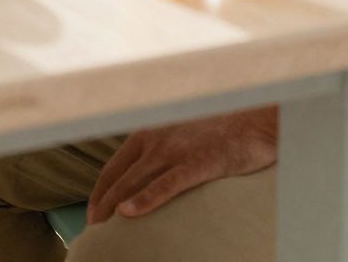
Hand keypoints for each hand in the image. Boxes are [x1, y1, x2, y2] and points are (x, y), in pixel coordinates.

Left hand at [86, 109, 277, 224]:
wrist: (254, 120)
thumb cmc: (220, 131)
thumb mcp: (179, 135)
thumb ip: (161, 151)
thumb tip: (147, 176)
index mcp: (148, 133)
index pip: (114, 166)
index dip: (100, 190)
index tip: (93, 209)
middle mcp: (155, 140)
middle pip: (119, 177)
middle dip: (102, 203)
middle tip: (93, 226)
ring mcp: (174, 152)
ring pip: (134, 182)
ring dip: (114, 206)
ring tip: (102, 227)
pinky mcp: (196, 163)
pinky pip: (164, 185)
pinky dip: (143, 199)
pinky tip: (129, 213)